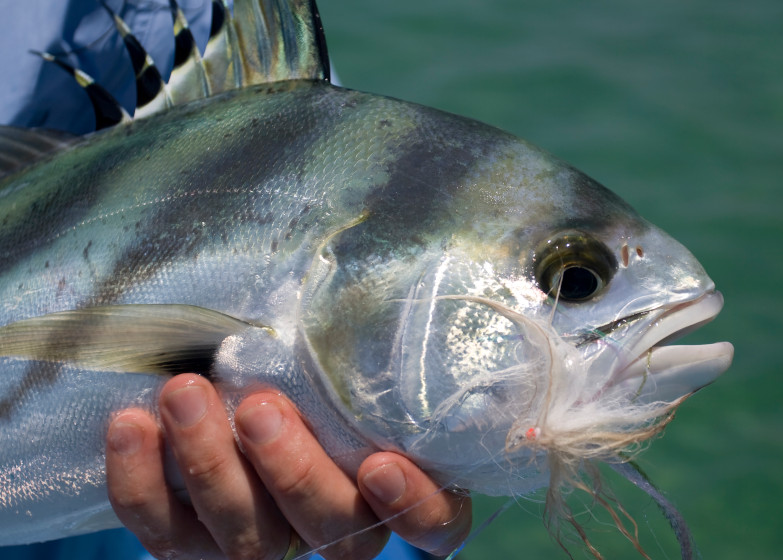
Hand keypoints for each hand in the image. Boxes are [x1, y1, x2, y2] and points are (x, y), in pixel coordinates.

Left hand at [105, 374, 470, 558]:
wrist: (238, 393)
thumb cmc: (315, 369)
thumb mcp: (349, 354)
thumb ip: (364, 346)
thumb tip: (360, 283)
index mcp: (396, 490)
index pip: (435, 526)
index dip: (414, 507)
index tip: (380, 463)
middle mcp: (339, 530)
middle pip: (332, 530)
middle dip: (293, 472)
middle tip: (259, 407)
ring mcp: (267, 545)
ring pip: (247, 540)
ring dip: (211, 465)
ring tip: (184, 392)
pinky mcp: (197, 547)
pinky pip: (167, 536)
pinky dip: (143, 484)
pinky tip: (131, 425)